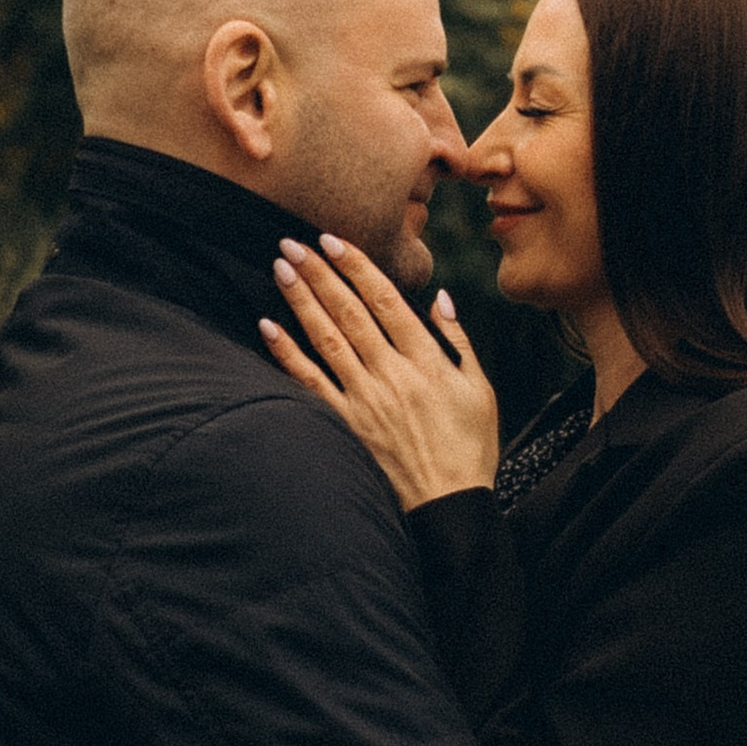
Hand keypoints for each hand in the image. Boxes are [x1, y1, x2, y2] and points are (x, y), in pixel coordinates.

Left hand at [259, 233, 502, 508]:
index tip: (333, 240)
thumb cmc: (470, 447)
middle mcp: (392, 375)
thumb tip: (440, 298)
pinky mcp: (346, 425)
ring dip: (301, 301)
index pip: (386, 301)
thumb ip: (458, 340)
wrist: (448, 505)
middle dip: (320, 273)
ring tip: (280, 268)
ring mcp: (365, 400)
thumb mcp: (479, 389)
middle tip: (293, 241)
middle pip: (350, 313)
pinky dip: (287, 353)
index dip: (358, 267)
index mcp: (427, 361)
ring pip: (326, 339)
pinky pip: (310, 383)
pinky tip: (267, 327)